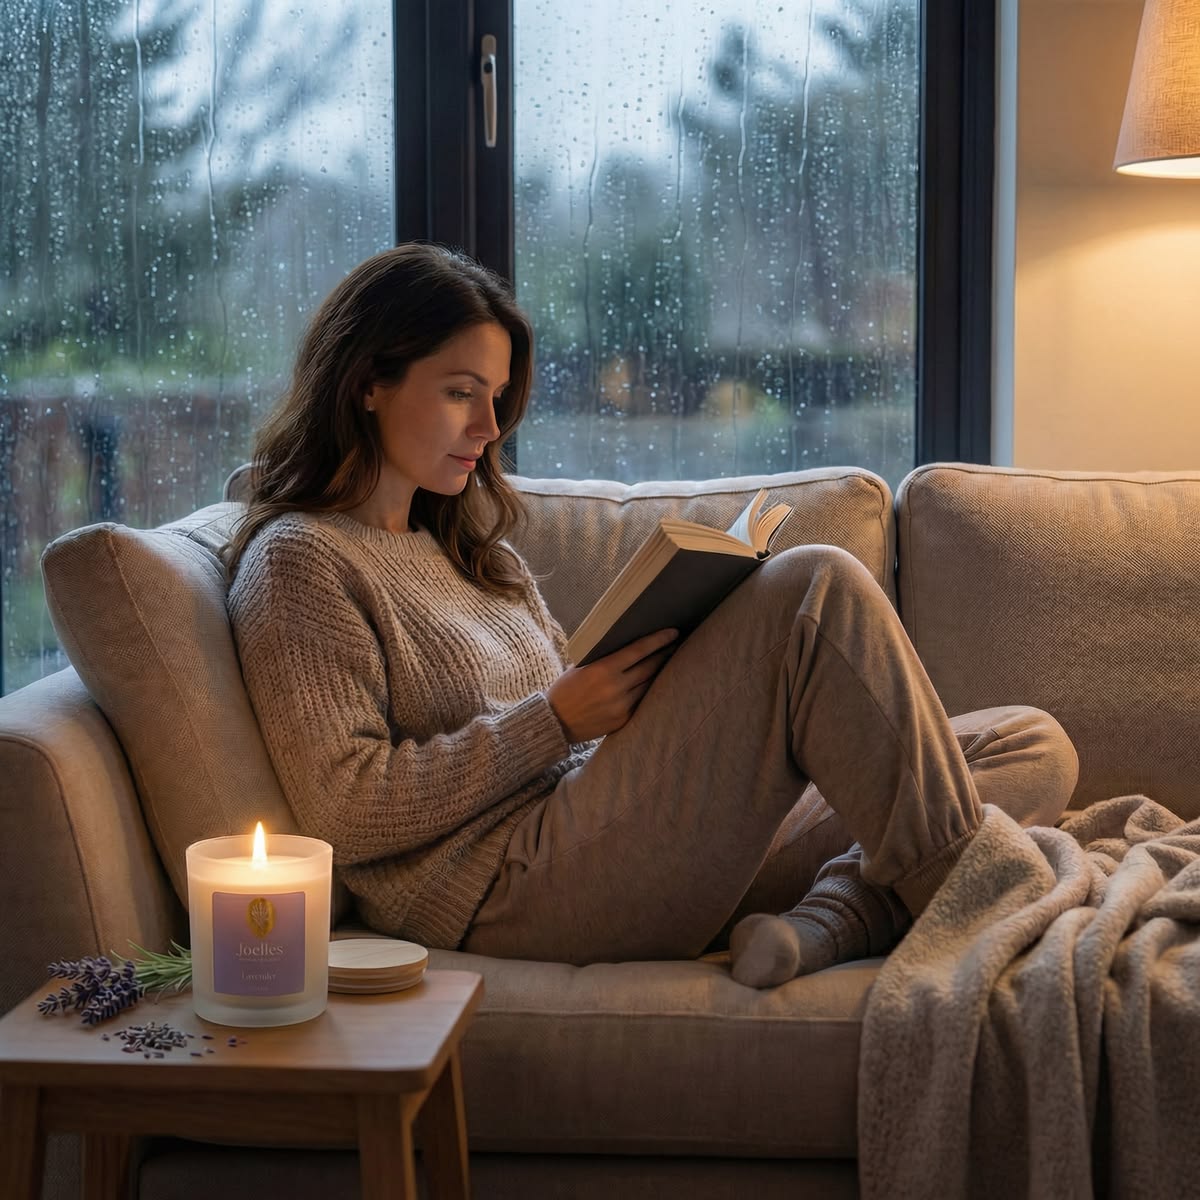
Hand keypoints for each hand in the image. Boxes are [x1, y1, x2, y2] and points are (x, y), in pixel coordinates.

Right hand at [548, 628, 678, 741]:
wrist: (554, 722)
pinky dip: (647, 691)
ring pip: (649, 685)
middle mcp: (615, 687)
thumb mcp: (580, 666)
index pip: (639, 650)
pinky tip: (653, 683)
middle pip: (650, 667)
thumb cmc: (565, 689)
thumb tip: (629, 646)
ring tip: (668, 662)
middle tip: (676, 645)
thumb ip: (604, 658)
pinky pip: (641, 702)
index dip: (658, 640)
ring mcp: (621, 706)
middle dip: (665, 654)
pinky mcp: (623, 720)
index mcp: (603, 669)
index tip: (673, 632)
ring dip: (659, 673)